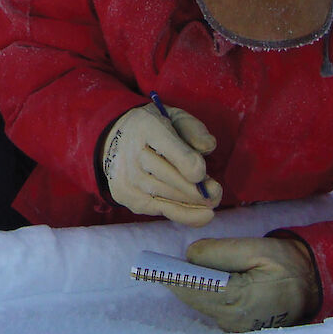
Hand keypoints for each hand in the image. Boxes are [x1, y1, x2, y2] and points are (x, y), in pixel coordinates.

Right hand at [99, 104, 222, 225]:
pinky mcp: (125, 195)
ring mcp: (126, 177)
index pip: (170, 149)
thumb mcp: (175, 118)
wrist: (116, 137)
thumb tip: (208, 147)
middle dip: (198, 190)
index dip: (189, 164)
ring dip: (194, 202)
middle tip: (216, 193)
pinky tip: (203, 215)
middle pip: (170, 178)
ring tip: (212, 202)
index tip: (203, 174)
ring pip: (167, 196)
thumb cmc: (155, 129)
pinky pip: (160, 209)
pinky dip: (185, 214)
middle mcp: (131, 153)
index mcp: (146, 126)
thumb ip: (194, 130)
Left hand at [169, 237, 321, 331]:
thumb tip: (190, 257)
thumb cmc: (287, 264)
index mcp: (239, 298)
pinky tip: (201, 284)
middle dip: (179, 282)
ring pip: (201, 305)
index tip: (153, 270)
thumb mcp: (256, 248)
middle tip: (161, 267)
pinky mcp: (239, 329)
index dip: (172, 278)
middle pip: (193, 299)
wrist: (314, 286)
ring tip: (176, 272)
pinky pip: (213, 311)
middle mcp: (235, 319)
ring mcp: (236, 327)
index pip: (194, 289)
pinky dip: (205, 297)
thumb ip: (220, 251)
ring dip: (192, 290)